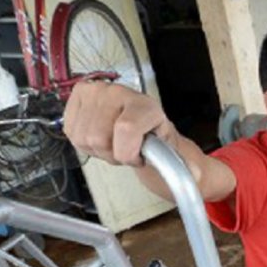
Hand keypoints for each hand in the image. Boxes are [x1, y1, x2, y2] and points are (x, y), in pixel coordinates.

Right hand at [63, 80, 178, 166]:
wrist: (142, 129)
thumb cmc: (156, 140)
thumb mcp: (175, 155)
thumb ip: (186, 167)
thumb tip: (195, 174)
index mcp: (145, 105)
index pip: (125, 129)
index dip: (127, 153)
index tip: (138, 156)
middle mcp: (119, 92)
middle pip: (98, 137)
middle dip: (113, 153)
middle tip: (126, 150)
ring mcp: (96, 91)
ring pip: (83, 137)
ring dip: (99, 149)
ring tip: (115, 143)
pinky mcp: (78, 96)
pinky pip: (71, 132)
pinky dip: (85, 143)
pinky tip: (102, 137)